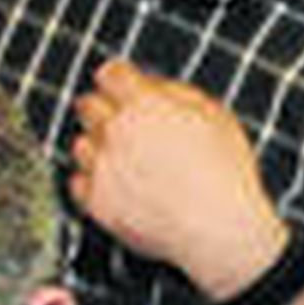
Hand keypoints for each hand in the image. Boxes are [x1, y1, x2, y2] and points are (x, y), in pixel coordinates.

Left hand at [70, 58, 285, 299]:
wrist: (220, 230)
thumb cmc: (225, 174)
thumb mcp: (215, 115)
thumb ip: (175, 92)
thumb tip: (150, 86)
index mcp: (144, 104)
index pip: (109, 74)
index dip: (119, 80)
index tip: (124, 88)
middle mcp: (116, 132)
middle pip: (87, 105)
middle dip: (104, 110)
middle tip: (125, 125)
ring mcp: (102, 168)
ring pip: (80, 144)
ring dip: (98, 147)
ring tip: (126, 161)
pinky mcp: (97, 202)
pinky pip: (78, 182)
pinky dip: (93, 182)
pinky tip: (118, 185)